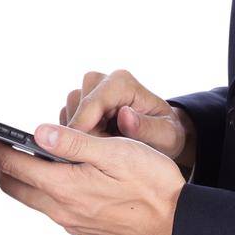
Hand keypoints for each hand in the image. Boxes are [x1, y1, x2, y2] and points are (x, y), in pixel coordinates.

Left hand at [0, 123, 182, 234]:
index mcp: (65, 186)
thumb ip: (73, 143)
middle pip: (15, 186)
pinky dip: (54, 194)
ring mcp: (75, 227)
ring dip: (28, 179)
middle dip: (0, 164)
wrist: (181, 229)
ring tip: (34, 157)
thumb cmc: (154, 186)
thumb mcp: (116, 151)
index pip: (12, 164)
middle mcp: (63, 211)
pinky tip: (72, 182)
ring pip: (37, 200)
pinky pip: (61, 213)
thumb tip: (37, 132)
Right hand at [63, 69, 195, 175]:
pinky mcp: (84, 102)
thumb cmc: (165, 135)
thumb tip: (125, 116)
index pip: (92, 102)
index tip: (79, 150)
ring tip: (100, 150)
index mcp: (122, 83)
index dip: (82, 127)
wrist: (161, 135)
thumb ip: (147, 128)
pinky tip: (94, 145)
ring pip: (70, 108)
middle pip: (77, 102)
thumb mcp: (165, 136)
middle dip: (82, 130)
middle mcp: (104, 81)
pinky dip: (76, 132)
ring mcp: (92, 90)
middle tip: (96, 154)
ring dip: (79, 131)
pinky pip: (68, 115)